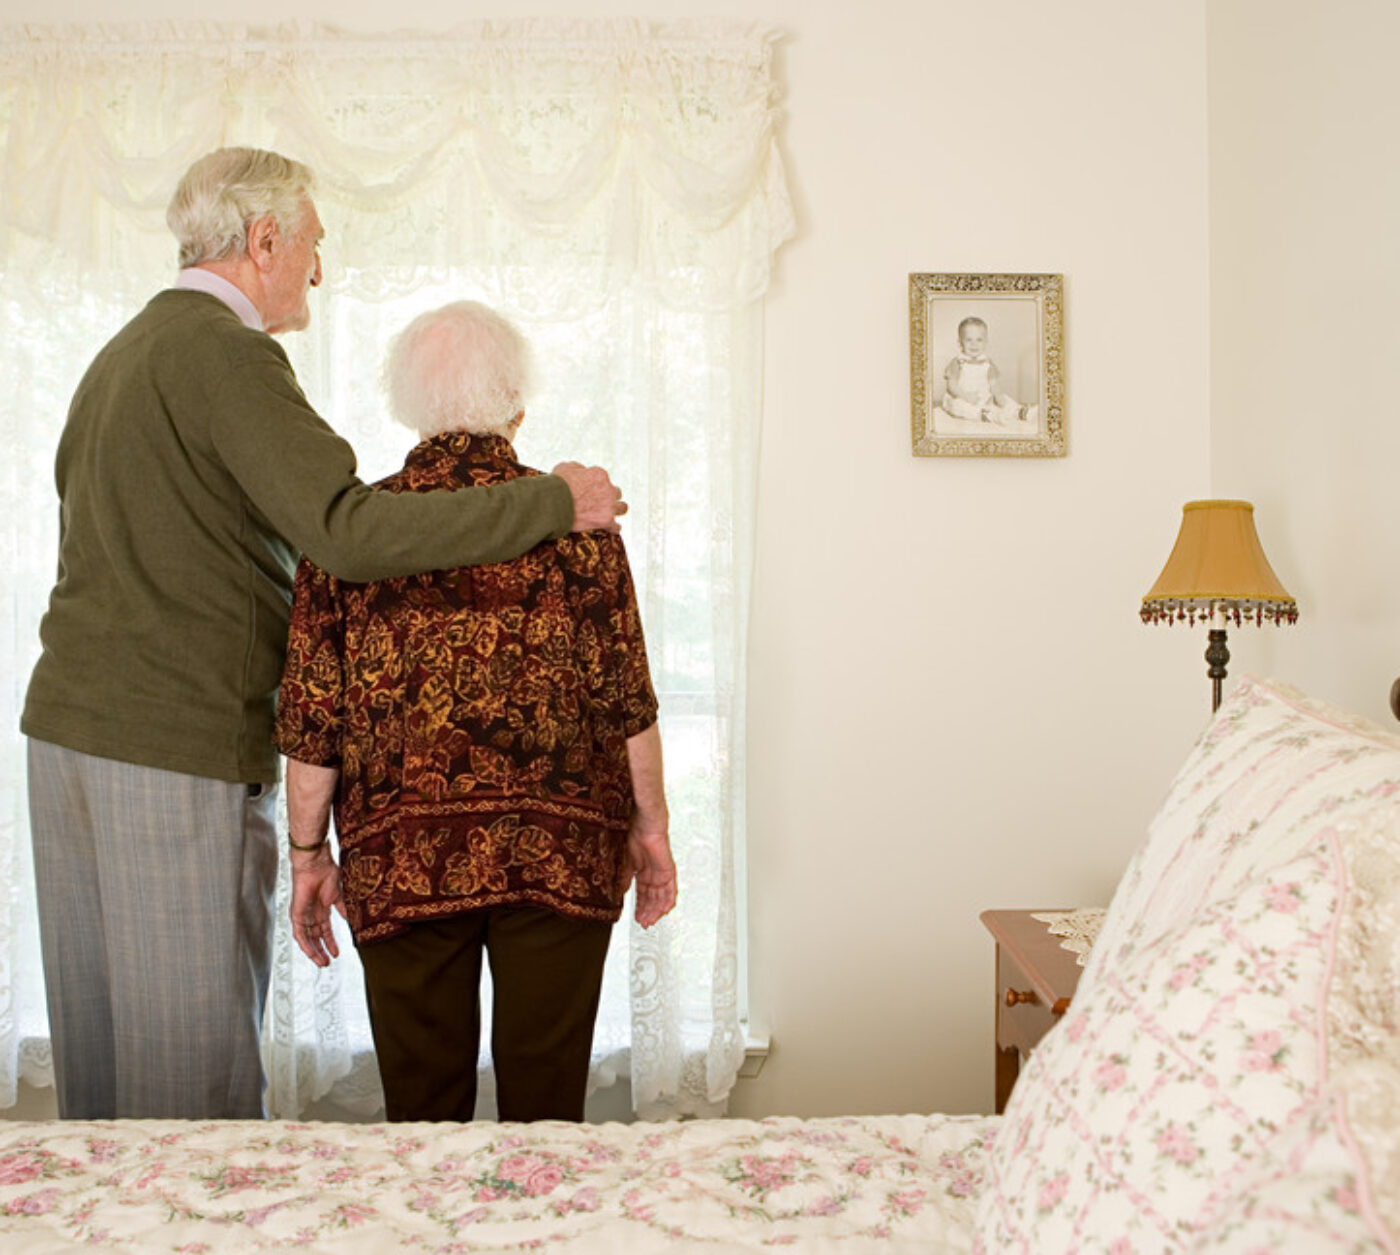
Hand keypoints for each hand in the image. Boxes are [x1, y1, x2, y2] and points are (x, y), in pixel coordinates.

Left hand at [289, 845, 345, 966]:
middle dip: (322, 950)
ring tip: (322, 962)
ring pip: (307, 938)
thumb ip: (343, 909)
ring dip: (314, 951)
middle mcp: (311, 913)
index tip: (337, 953)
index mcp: (322, 908)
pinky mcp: (296, 914)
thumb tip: (351, 921)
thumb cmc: (327, 873)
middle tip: (327, 962)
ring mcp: (303, 914)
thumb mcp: (339, 895)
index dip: (330, 942)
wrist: (316, 864)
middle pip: (315, 937)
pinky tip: (312, 953)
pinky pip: (299, 933)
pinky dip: (305, 944)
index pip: (325, 930)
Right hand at [551, 462, 627, 532]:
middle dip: (609, 496)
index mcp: (600, 474)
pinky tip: (613, 529)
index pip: (603, 479)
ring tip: (612, 513)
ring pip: (622, 507)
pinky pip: (616, 526)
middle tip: (601, 501)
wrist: (554, 502)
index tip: (589, 490)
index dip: (596, 485)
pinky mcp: (606, 520)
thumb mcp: (566, 467)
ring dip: (617, 510)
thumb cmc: (557, 484)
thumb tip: (581, 471)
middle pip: (616, 492)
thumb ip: (578, 468)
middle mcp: (608, 488)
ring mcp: (609, 505)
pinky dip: (614, 528)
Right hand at [623, 815, 676, 928]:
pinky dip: (668, 899)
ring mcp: (660, 869)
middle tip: (643, 924)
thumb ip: (621, 878)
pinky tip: (665, 910)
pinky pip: (671, 887)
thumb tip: (618, 896)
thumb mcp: (620, 860)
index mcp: (639, 867)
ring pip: (661, 895)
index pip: (641, 891)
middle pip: (651, 896)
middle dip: (647, 911)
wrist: (640, 818)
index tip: (636, 918)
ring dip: (656, 909)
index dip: (639, 905)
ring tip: (650, 921)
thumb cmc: (629, 831)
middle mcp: (651, 870)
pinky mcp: (668, 867)